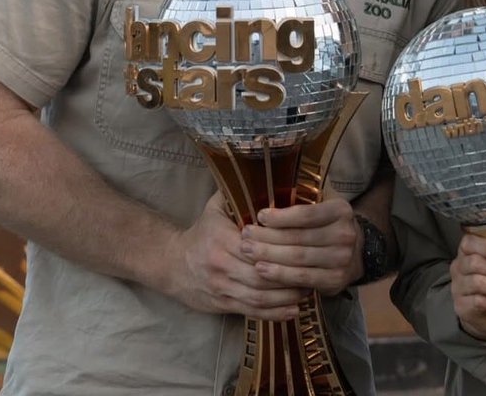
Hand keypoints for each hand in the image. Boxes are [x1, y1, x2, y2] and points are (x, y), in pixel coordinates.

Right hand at [168, 192, 304, 319]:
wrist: (172, 264)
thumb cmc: (201, 232)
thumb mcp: (215, 208)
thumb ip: (236, 193)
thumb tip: (263, 172)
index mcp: (221, 239)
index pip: (255, 247)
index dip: (280, 249)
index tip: (304, 246)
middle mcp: (220, 266)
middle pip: (260, 275)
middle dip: (288, 276)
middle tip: (312, 269)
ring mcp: (222, 288)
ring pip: (259, 297)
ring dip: (286, 297)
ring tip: (308, 289)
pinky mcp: (223, 306)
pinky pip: (252, 312)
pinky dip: (275, 314)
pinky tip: (294, 310)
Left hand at [242, 198, 361, 296]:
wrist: (356, 254)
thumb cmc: (327, 227)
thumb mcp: (322, 210)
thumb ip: (299, 210)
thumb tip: (261, 212)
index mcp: (340, 211)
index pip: (306, 214)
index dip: (281, 217)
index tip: (260, 216)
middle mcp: (344, 234)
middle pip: (298, 237)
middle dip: (268, 236)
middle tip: (246, 235)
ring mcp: (341, 259)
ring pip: (298, 258)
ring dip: (269, 255)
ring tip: (248, 252)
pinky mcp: (335, 280)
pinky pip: (302, 278)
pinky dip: (280, 275)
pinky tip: (263, 270)